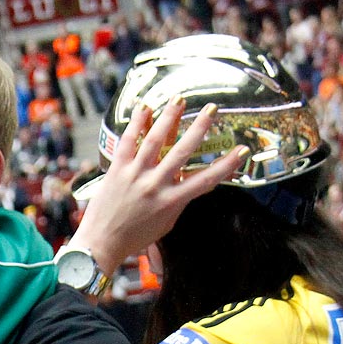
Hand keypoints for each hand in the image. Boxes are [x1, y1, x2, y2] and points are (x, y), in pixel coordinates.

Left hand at [70, 96, 248, 274]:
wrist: (100, 244)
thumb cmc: (134, 237)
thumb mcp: (166, 223)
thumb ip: (179, 201)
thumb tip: (191, 183)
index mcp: (171, 201)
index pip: (205, 180)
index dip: (226, 165)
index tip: (242, 151)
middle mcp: (154, 185)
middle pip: (182, 151)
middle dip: (199, 127)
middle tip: (212, 108)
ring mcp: (134, 175)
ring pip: (154, 140)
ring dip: (169, 117)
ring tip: (179, 99)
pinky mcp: (116, 170)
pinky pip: (127, 142)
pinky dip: (136, 123)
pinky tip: (144, 108)